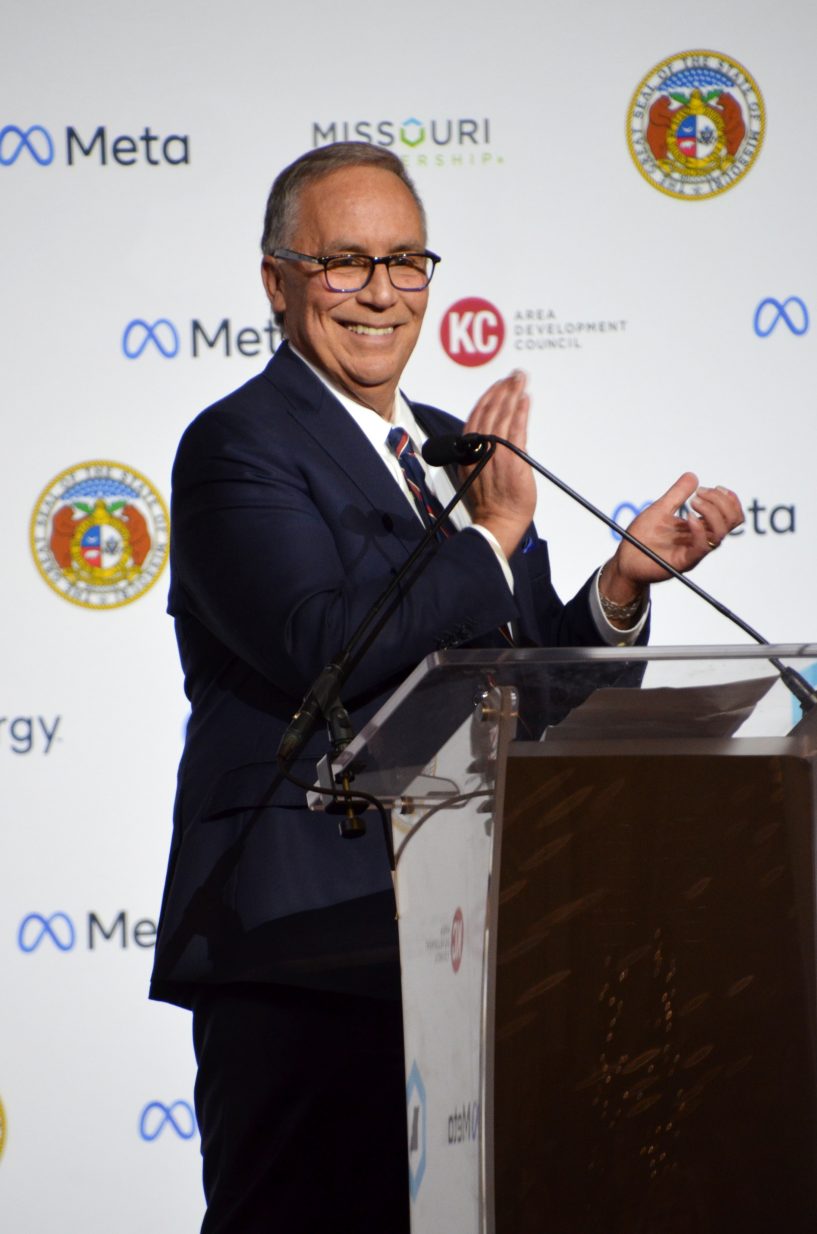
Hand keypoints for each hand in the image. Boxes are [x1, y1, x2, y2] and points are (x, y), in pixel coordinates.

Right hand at [462, 370, 536, 557]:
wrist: (497, 524)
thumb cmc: (489, 506)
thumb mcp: (475, 475)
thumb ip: (482, 454)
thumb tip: (492, 441)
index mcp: (467, 452)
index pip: (476, 416)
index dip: (488, 398)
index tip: (498, 386)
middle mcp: (479, 449)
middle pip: (489, 411)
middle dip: (502, 389)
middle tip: (513, 376)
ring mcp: (495, 453)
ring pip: (502, 416)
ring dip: (512, 394)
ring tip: (520, 379)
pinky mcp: (511, 459)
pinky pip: (516, 429)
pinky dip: (520, 412)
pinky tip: (524, 399)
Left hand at [602, 472, 744, 604]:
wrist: (625, 559)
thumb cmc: (641, 537)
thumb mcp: (660, 509)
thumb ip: (677, 495)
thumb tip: (693, 476)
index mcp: (699, 528)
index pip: (730, 515)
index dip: (728, 499)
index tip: (713, 487)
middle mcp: (701, 539)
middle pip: (731, 522)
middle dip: (721, 501)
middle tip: (699, 493)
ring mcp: (694, 551)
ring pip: (721, 533)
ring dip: (711, 512)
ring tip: (693, 502)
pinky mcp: (683, 561)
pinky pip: (702, 548)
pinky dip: (699, 530)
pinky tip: (688, 517)